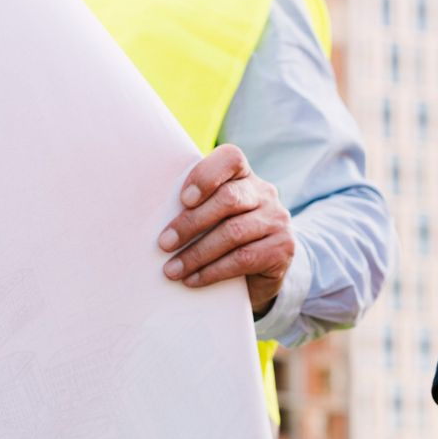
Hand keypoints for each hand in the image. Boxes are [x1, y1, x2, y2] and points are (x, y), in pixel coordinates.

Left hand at [158, 144, 295, 313]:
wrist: (263, 272)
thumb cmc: (225, 238)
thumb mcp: (213, 216)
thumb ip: (195, 207)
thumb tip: (154, 217)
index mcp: (244, 176)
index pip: (230, 159)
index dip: (206, 175)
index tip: (183, 199)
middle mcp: (265, 193)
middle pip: (228, 199)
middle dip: (191, 223)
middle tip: (164, 244)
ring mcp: (277, 220)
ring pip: (233, 232)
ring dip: (197, 253)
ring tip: (172, 269)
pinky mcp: (283, 248)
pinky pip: (243, 258)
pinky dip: (213, 271)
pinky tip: (193, 279)